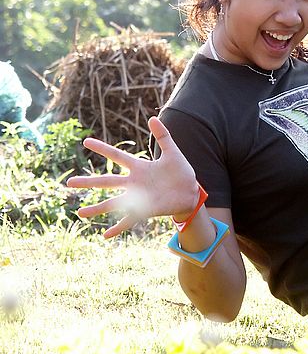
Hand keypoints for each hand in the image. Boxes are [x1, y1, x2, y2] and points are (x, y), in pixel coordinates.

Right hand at [67, 117, 199, 237]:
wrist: (191, 192)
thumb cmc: (181, 172)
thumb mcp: (173, 152)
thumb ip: (163, 136)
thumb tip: (153, 117)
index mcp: (140, 167)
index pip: (117, 156)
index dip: (103, 148)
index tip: (86, 141)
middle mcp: (134, 183)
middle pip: (108, 181)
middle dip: (89, 182)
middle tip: (69, 183)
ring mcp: (138, 198)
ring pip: (113, 203)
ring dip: (97, 208)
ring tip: (80, 212)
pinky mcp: (146, 210)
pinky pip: (129, 220)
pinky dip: (118, 228)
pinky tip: (105, 235)